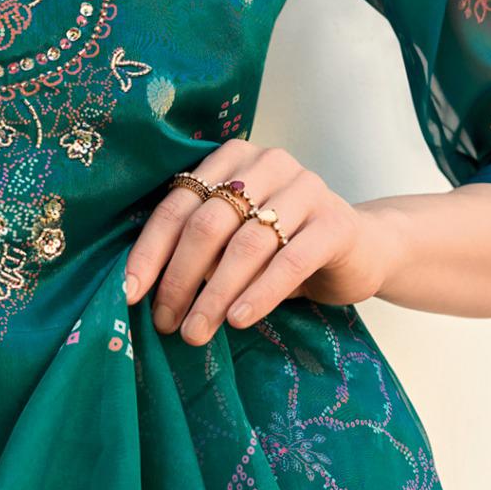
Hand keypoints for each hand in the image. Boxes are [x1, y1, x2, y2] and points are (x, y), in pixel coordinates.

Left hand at [123, 142, 394, 343]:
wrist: (360, 248)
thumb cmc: (282, 245)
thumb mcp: (235, 240)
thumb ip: (199, 250)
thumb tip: (145, 292)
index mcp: (231, 158)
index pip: (178, 204)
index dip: (150, 251)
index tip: (129, 293)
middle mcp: (267, 162)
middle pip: (208, 224)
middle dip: (180, 278)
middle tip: (166, 323)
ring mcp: (305, 187)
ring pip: (245, 244)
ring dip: (215, 294)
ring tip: (196, 331)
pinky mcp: (335, 222)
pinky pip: (289, 261)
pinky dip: (259, 294)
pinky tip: (238, 320)